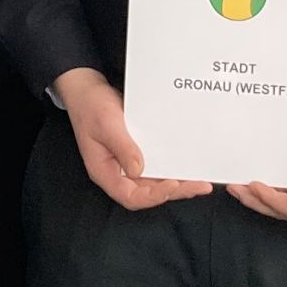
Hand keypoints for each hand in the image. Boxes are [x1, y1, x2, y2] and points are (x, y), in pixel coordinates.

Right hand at [53, 68, 209, 212]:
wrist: (87, 90)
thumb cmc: (90, 106)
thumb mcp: (106, 124)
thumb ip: (123, 147)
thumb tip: (139, 169)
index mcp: (104, 172)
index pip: (130, 196)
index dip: (153, 195)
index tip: (173, 184)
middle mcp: (117, 172)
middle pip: (147, 192)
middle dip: (174, 191)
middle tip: (199, 186)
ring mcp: (126, 163)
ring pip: (153, 181)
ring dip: (176, 182)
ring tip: (199, 180)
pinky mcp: (135, 152)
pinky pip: (155, 165)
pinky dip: (170, 167)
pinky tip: (186, 163)